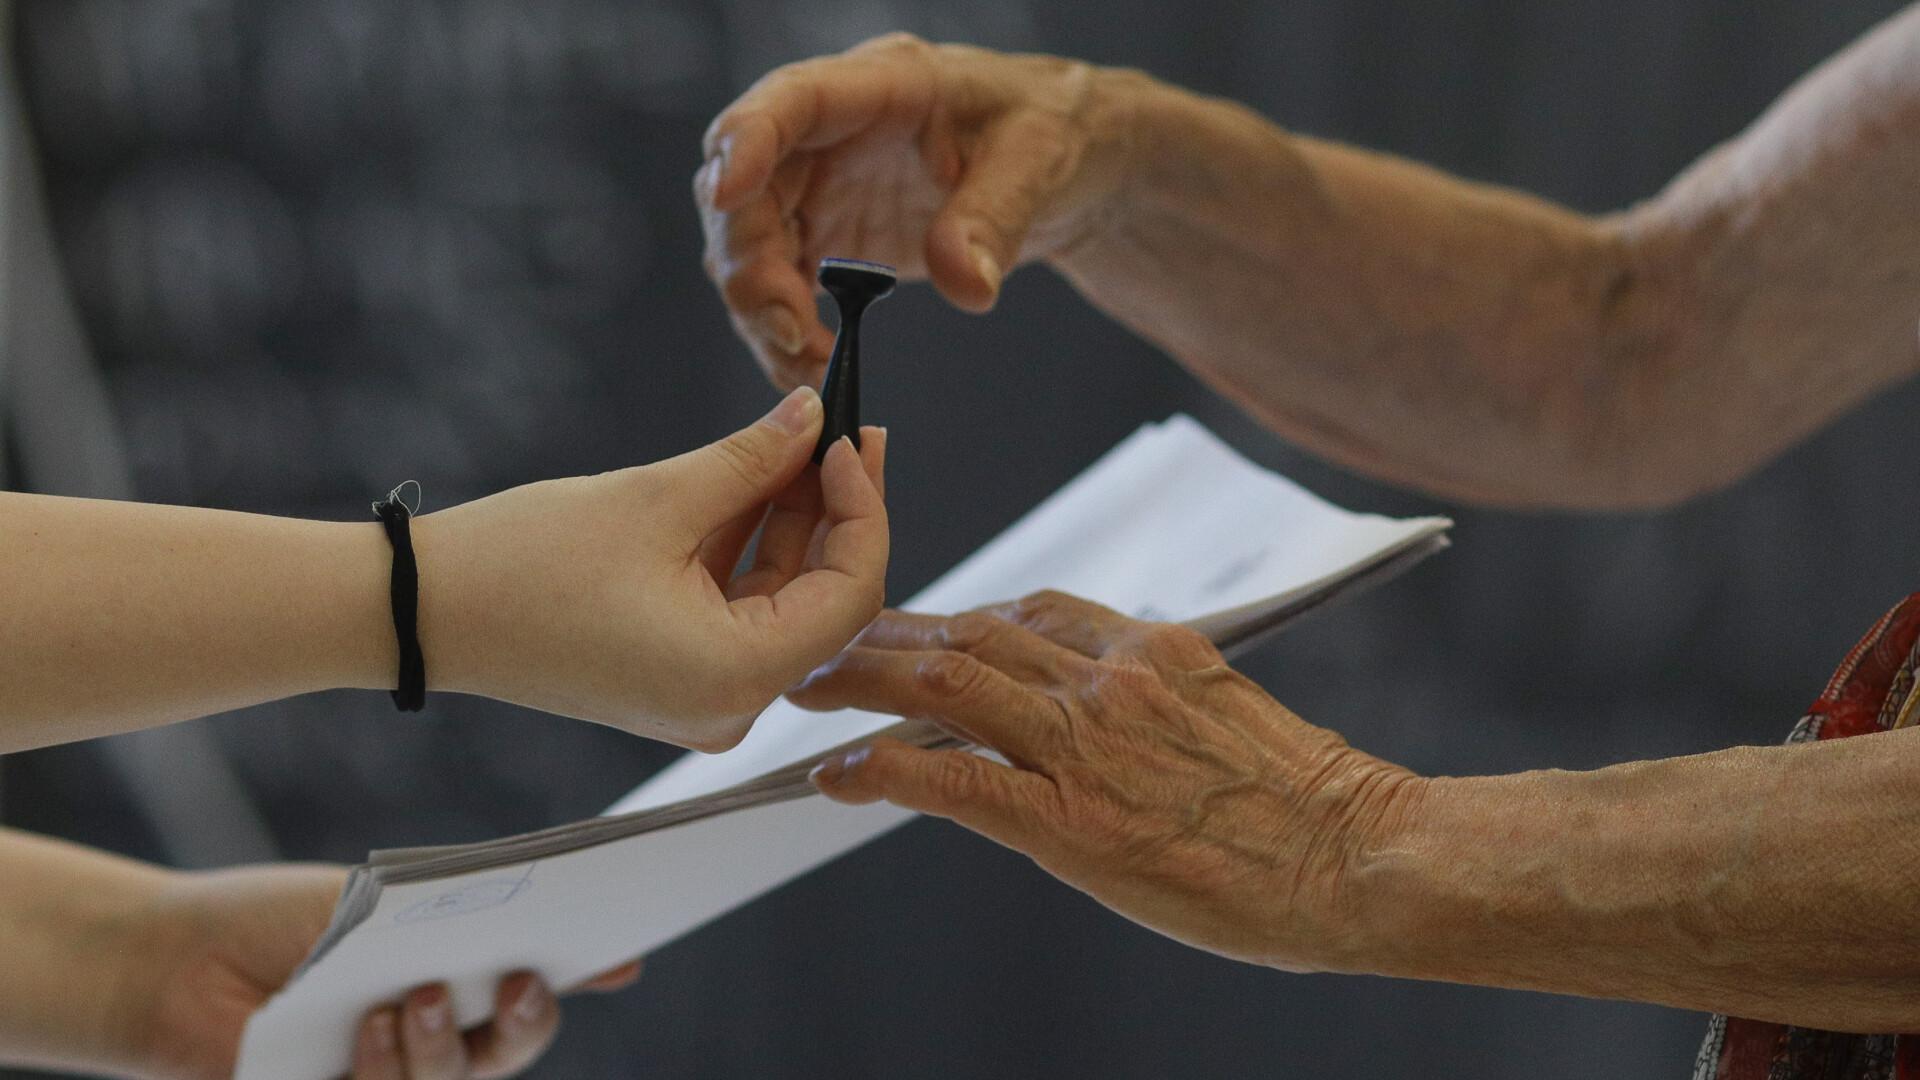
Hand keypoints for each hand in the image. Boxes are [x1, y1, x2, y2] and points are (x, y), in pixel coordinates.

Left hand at [127, 864, 641, 1079]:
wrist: (179, 957)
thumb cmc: (286, 924)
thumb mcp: (388, 907)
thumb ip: (473, 918)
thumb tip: (563, 917)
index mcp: (454, 983)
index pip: (535, 993)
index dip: (584, 977)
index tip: (619, 955)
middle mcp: (430, 1042)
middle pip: (509, 1052)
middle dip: (524, 1024)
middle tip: (514, 985)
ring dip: (440, 1045)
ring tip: (408, 998)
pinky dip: (383, 1068)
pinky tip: (364, 1032)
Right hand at [419, 386, 888, 750]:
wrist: (422, 613)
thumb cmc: (525, 565)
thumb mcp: (658, 498)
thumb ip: (753, 460)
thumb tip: (813, 416)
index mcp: (737, 677)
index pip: (852, 594)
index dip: (864, 508)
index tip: (848, 438)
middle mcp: (731, 706)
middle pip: (824, 599)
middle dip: (833, 509)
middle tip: (840, 427)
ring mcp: (702, 698)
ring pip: (781, 600)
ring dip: (791, 521)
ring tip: (795, 438)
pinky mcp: (674, 678)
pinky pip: (736, 610)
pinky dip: (747, 548)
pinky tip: (753, 481)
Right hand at [696, 34, 1138, 387]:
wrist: (1062, 168)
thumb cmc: (1050, 134)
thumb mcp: (1038, 163)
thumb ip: (994, 219)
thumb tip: (966, 285)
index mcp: (880, 85)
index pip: (790, 101)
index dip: (746, 142)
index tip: (727, 195)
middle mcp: (830, 133)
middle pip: (747, 188)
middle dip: (750, 263)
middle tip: (789, 330)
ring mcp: (820, 187)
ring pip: (749, 246)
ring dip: (761, 310)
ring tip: (808, 365)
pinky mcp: (826, 238)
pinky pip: (779, 284)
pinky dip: (785, 330)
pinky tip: (814, 366)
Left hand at [791, 591, 1424, 971]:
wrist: (1360, 858)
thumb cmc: (1315, 804)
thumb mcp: (1236, 718)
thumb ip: (1166, 698)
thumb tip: (1119, 711)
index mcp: (1155, 650)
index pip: (1034, 610)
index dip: (961, 617)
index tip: (923, 630)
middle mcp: (1110, 680)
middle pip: (970, 634)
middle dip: (888, 636)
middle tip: (831, 643)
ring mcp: (1086, 744)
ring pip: (944, 684)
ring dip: (863, 681)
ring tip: (809, 688)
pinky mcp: (1070, 818)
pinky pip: (951, 778)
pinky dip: (882, 768)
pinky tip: (839, 773)